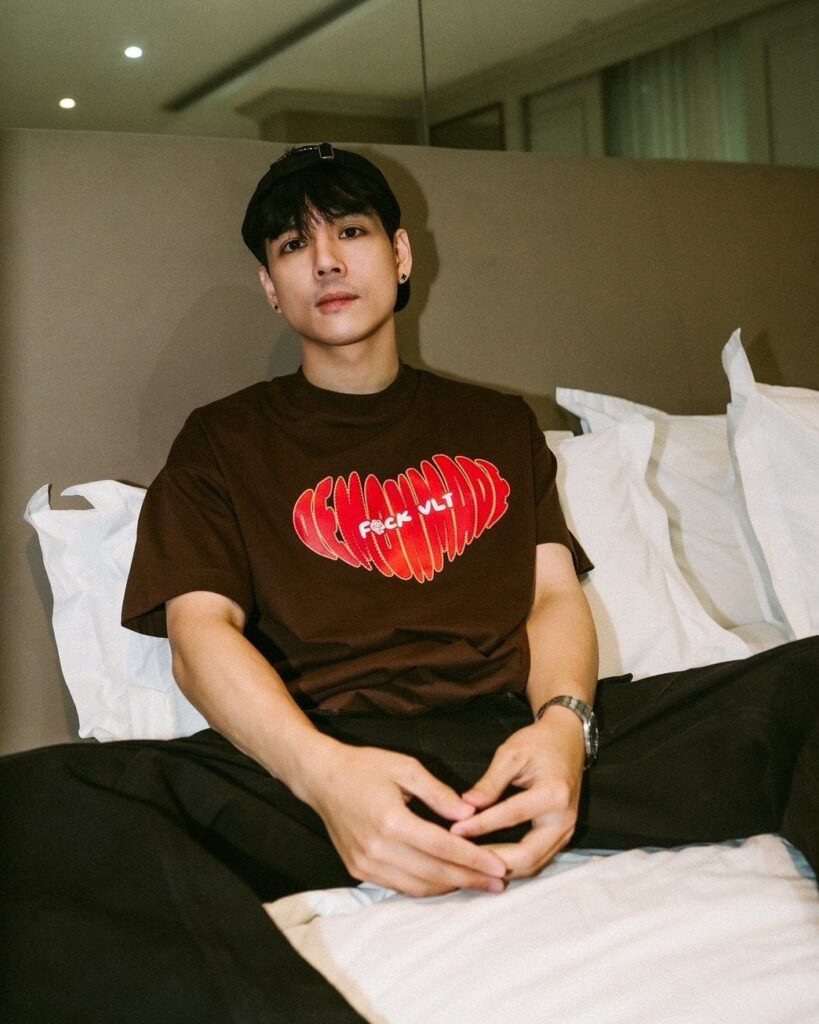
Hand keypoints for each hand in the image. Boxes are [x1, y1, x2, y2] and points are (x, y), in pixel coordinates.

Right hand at [301, 740, 507, 897]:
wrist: (321, 778)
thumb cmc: (364, 766)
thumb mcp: (405, 767)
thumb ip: (439, 793)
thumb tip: (469, 816)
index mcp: (391, 821)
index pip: (443, 848)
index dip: (474, 859)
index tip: (500, 867)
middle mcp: (377, 849)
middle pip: (433, 873)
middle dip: (470, 879)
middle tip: (500, 883)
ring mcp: (365, 864)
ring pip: (417, 887)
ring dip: (450, 887)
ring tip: (478, 884)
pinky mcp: (358, 870)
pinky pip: (399, 886)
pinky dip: (426, 887)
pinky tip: (445, 880)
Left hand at [450, 708, 585, 878]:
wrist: (567, 741)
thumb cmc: (538, 743)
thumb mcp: (511, 753)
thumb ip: (490, 782)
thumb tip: (466, 805)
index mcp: (553, 793)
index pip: (512, 816)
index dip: (480, 825)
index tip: (454, 830)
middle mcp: (564, 819)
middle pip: (528, 855)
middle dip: (492, 860)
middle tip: (461, 858)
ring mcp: (566, 832)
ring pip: (533, 865)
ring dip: (501, 868)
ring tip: (470, 862)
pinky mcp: (561, 838)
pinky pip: (537, 860)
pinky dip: (512, 865)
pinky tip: (488, 859)